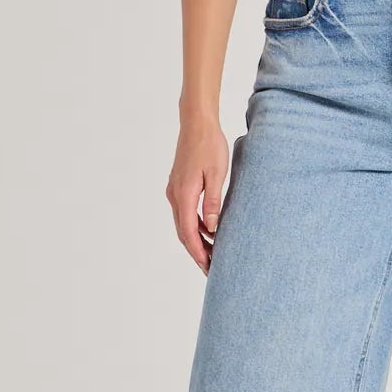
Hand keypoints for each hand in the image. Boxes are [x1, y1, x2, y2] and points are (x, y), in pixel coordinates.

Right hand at [167, 115, 229, 272]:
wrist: (196, 123)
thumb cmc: (209, 145)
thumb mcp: (217, 174)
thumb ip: (213, 202)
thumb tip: (212, 229)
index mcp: (184, 194)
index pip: (189, 233)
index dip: (198, 253)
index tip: (208, 268)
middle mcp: (175, 195)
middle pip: (184, 232)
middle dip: (196, 252)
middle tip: (211, 268)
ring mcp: (174, 190)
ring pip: (183, 223)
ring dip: (196, 240)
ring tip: (212, 253)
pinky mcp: (178, 185)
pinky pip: (185, 212)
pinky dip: (195, 225)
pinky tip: (209, 230)